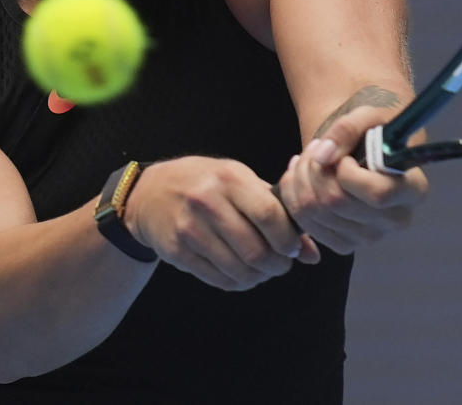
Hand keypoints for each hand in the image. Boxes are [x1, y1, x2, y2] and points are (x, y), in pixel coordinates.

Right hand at [123, 157, 319, 290]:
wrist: (150, 193)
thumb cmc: (206, 184)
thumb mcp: (240, 184)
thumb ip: (277, 213)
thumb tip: (312, 255)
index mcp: (230, 178)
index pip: (270, 215)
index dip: (288, 240)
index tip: (292, 248)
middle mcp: (208, 201)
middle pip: (256, 250)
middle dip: (277, 265)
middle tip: (281, 264)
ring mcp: (190, 228)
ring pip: (238, 269)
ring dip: (259, 277)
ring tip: (262, 270)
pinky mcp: (177, 251)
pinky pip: (218, 279)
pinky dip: (238, 282)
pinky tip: (241, 273)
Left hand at [276, 104, 428, 253]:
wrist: (366, 150)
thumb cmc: (373, 131)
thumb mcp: (367, 116)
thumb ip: (347, 129)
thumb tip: (323, 156)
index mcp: (413, 189)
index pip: (377, 194)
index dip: (349, 173)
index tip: (345, 157)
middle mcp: (396, 220)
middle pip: (337, 204)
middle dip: (314, 169)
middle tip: (316, 147)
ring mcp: (370, 237)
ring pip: (315, 213)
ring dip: (300, 179)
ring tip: (309, 157)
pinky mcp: (346, 245)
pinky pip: (306, 225)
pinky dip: (294, 196)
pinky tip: (303, 177)